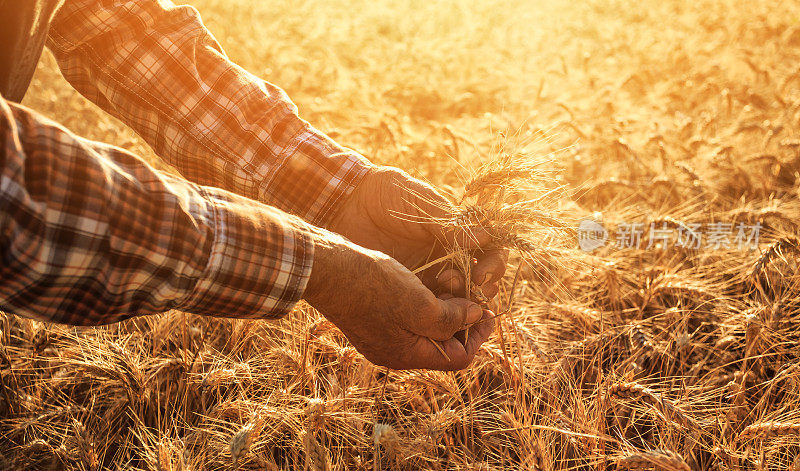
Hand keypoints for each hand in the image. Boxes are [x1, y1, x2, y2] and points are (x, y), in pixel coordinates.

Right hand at [302, 230, 494, 369]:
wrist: (327, 271)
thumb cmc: (373, 287)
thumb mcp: (421, 304)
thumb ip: (452, 317)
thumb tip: (478, 316)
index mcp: (408, 356)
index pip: (459, 358)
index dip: (478, 334)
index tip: (489, 309)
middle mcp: (396, 352)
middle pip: (443, 343)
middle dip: (462, 316)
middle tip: (469, 289)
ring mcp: (383, 336)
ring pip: (427, 327)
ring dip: (444, 304)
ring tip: (449, 278)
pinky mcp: (374, 319)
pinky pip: (409, 317)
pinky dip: (425, 300)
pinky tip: (427, 279)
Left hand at [330, 166, 507, 299]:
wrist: (348, 202)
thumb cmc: (388, 195)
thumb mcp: (421, 204)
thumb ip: (451, 224)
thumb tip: (485, 236)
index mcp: (456, 233)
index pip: (489, 251)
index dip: (493, 265)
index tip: (482, 274)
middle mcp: (447, 256)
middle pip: (479, 279)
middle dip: (483, 289)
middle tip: (473, 290)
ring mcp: (428, 273)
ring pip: (458, 297)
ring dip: (463, 302)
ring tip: (451, 297)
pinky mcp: (408, 288)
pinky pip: (430, 306)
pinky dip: (438, 312)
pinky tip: (435, 311)